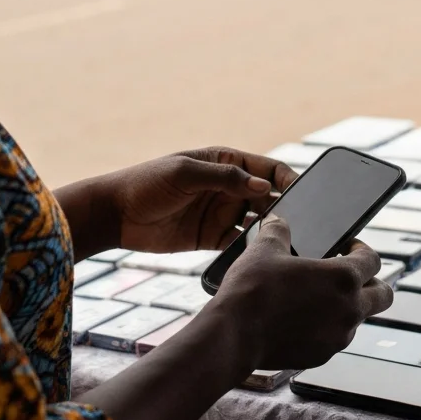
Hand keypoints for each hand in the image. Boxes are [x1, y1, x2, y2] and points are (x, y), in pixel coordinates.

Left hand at [106, 148, 297, 253]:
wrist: (116, 214)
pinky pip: (241, 244)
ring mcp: (222, 213)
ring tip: (286, 243)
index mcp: (226, 162)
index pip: (268, 168)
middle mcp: (230, 187)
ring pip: (259, 222)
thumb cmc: (148, 183)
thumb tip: (261, 186)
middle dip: (287, 208)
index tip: (304, 195)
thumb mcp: (185, 173)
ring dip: (272, 230)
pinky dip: (252, 249)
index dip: (288, 179)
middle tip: (304, 224)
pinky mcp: (213, 238)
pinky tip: (261, 257)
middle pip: (268, 197)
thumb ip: (224, 178)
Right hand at [212, 216, 393, 371]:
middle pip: (383, 295)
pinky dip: (327, 326)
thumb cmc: (252, 289)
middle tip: (346, 274)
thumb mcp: (265, 248)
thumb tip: (278, 221)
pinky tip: (301, 317)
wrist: (234, 335)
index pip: (373, 260)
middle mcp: (349, 309)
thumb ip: (279, 230)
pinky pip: (336, 337)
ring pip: (359, 318)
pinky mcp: (323, 356)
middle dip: (371, 282)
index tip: (345, 247)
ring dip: (347, 305)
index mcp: (343, 277)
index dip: (361, 250)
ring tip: (317, 296)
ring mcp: (338, 336)